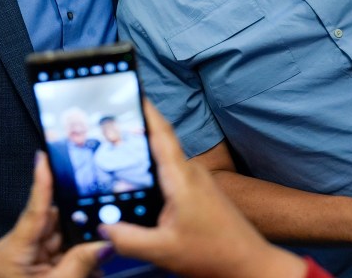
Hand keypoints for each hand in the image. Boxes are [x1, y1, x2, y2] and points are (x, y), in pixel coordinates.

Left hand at [0, 152, 106, 277]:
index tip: (44, 156)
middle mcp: (13, 250)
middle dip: (78, 229)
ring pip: (56, 241)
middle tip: (104, 235)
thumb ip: (81, 262)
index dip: (42, 181)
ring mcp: (19, 258)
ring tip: (98, 265)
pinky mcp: (26, 267)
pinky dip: (71, 261)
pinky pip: (53, 255)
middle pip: (51, 225)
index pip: (34, 209)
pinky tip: (88, 270)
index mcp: (12, 251)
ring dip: (78, 249)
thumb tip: (106, 243)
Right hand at [102, 102, 308, 277]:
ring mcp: (198, 180)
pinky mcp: (200, 191)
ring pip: (165, 159)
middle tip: (108, 124)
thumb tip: (103, 228)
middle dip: (135, 131)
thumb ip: (128, 239)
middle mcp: (191, 172)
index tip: (131, 90)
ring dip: (144, 153)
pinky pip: (172, 173)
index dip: (145, 110)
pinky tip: (139, 184)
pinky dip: (154, 171)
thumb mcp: (162, 250)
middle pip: (159, 142)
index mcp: (181, 178)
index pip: (160, 133)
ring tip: (116, 151)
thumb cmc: (214, 254)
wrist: (249, 264)